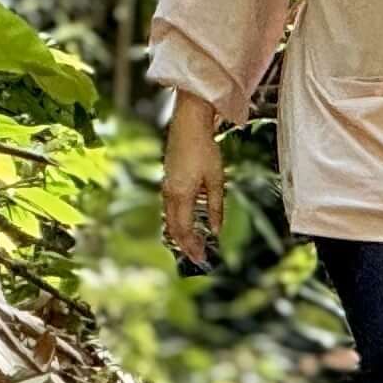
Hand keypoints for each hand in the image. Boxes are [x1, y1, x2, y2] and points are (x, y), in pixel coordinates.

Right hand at [160, 94, 223, 267]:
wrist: (188, 123)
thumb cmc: (204, 148)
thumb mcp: (216, 179)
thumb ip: (215, 206)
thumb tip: (216, 230)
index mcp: (181, 195)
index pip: (184, 230)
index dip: (192, 247)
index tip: (201, 260)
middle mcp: (169, 193)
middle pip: (173, 227)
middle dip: (184, 245)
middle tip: (197, 257)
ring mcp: (166, 185)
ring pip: (169, 218)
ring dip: (180, 233)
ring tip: (192, 244)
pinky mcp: (168, 178)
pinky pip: (169, 207)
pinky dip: (177, 220)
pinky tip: (186, 222)